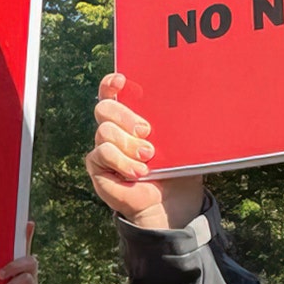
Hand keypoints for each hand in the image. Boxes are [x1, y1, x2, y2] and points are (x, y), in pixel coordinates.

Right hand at [85, 73, 204, 228]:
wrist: (171, 203)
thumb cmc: (178, 170)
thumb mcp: (181, 141)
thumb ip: (174, 123)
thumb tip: (185, 101)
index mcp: (132, 118)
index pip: (113, 94)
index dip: (111, 84)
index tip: (121, 80)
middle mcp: (114, 130)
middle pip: (104, 108)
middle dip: (124, 115)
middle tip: (146, 130)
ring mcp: (104, 148)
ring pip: (105, 131)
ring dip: (129, 144)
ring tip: (148, 157)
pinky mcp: (97, 166)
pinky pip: (102, 153)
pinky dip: (122, 162)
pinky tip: (138, 172)